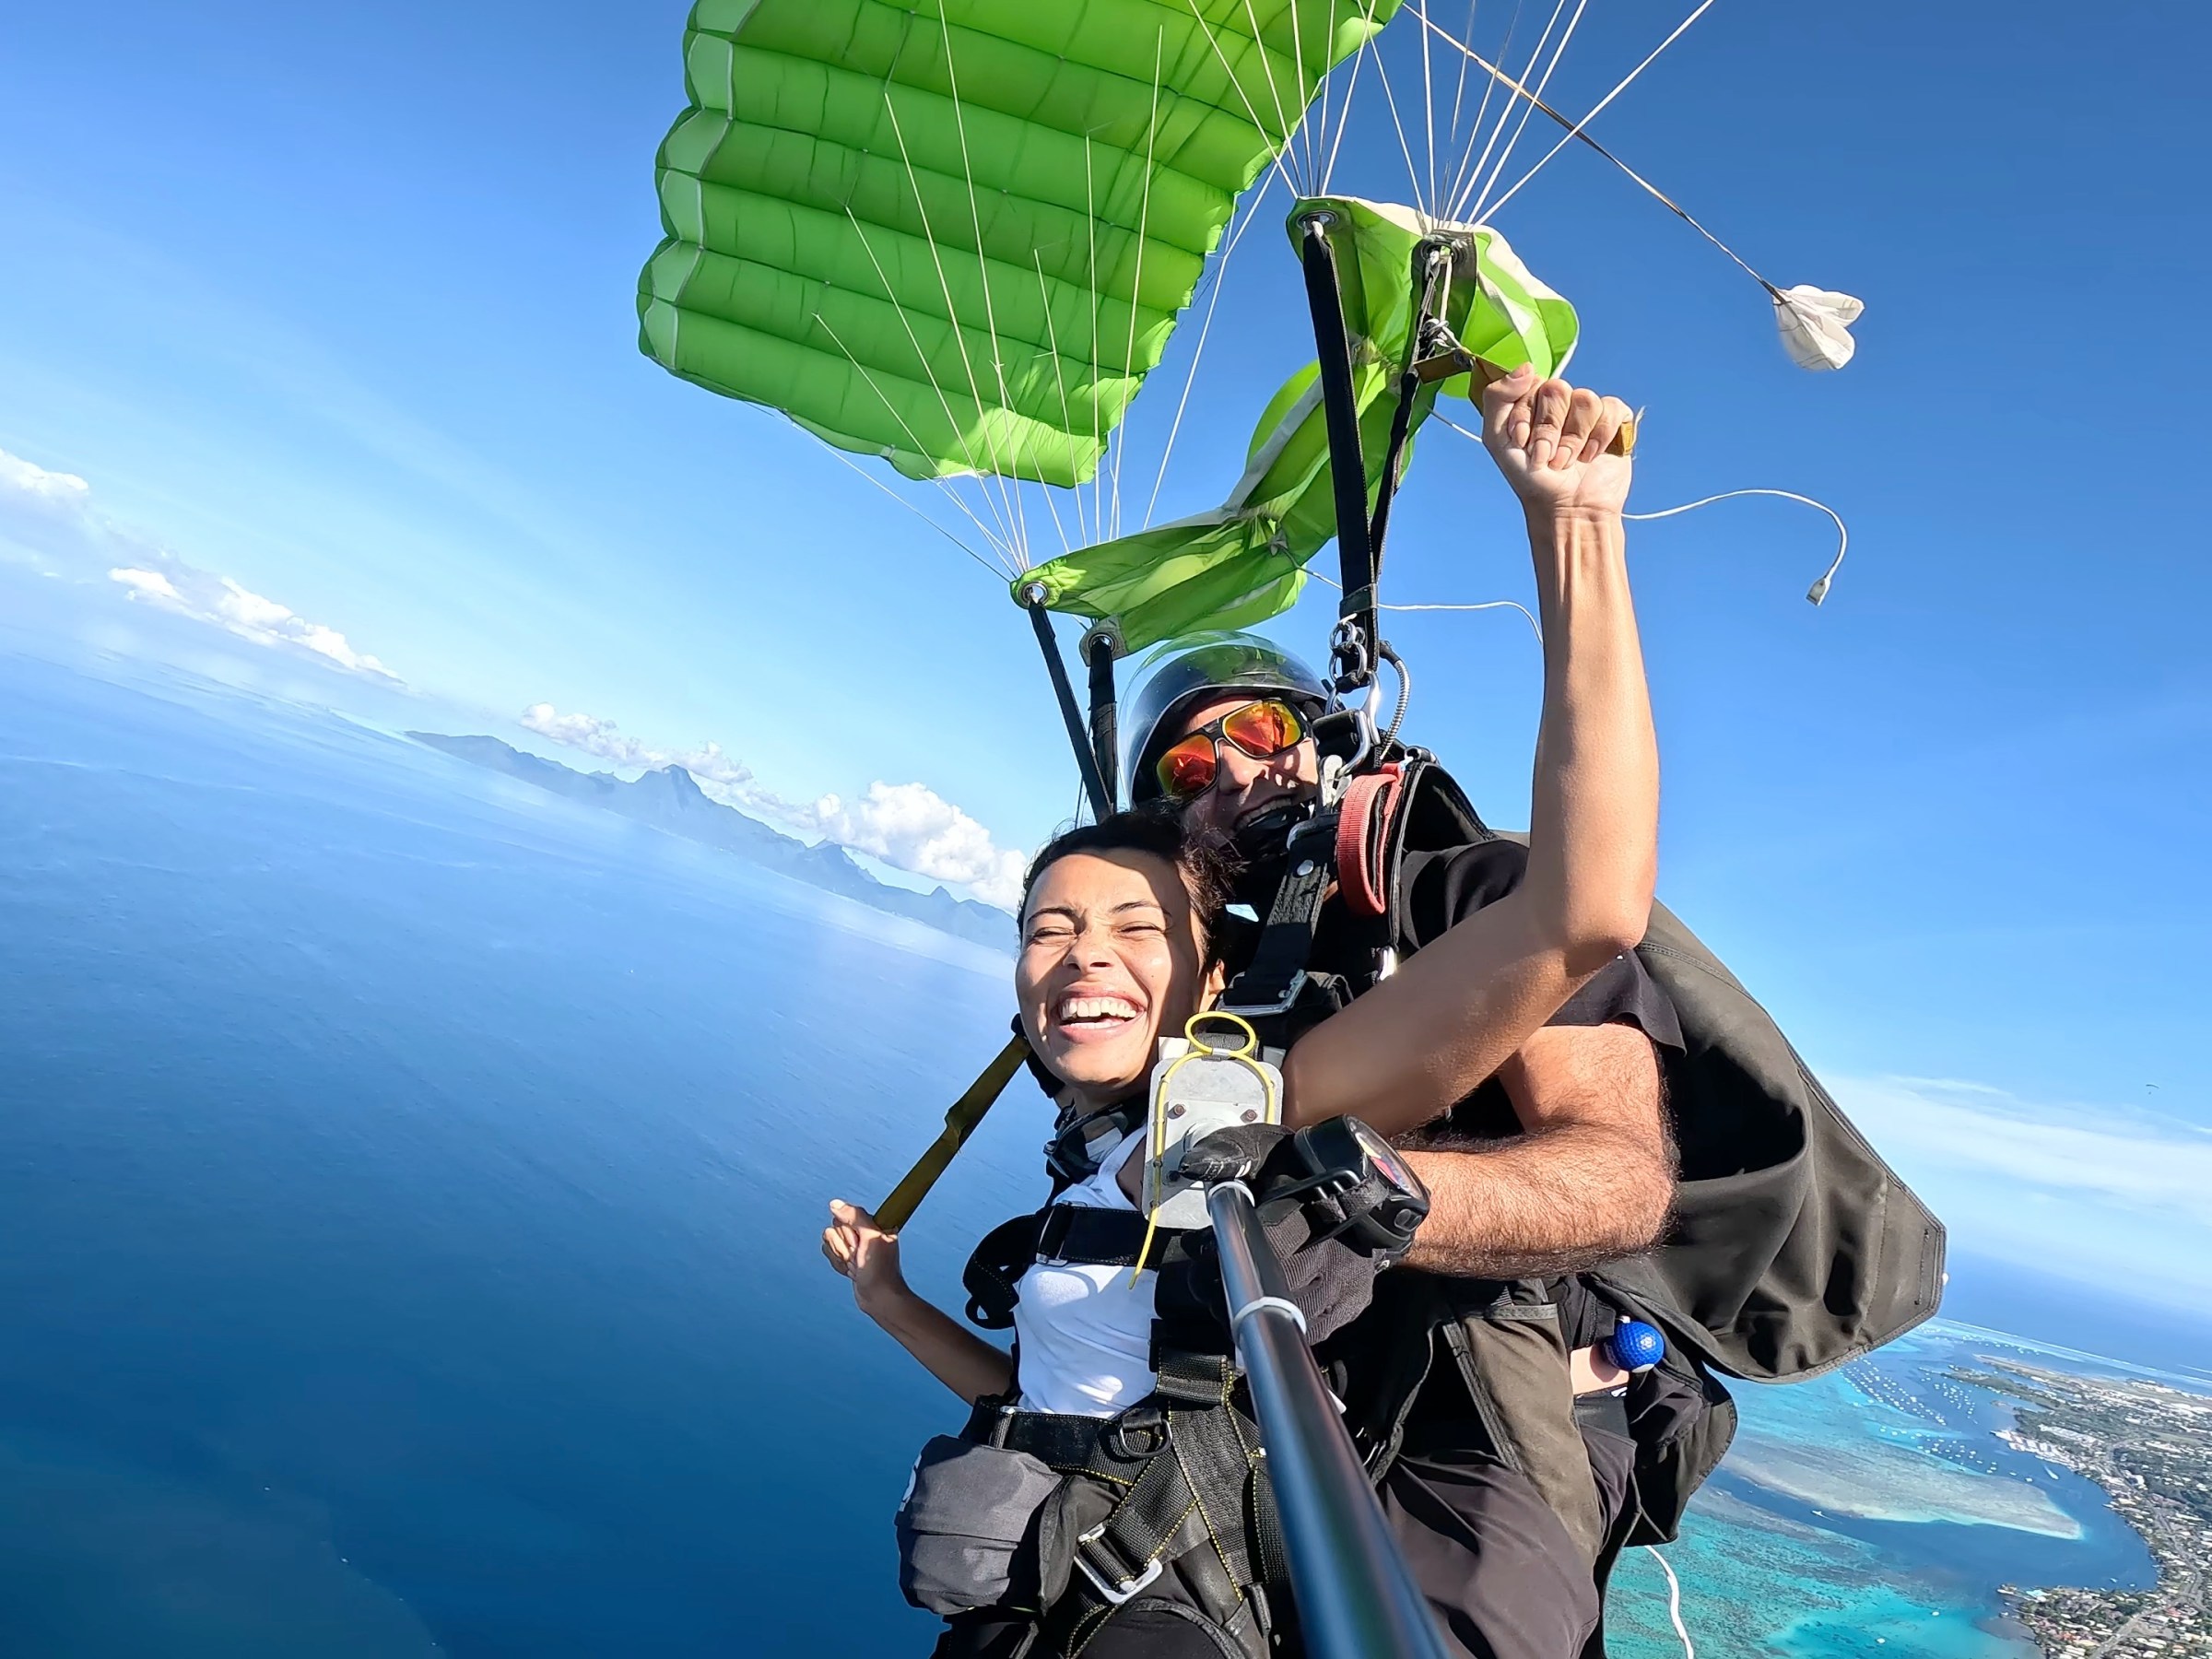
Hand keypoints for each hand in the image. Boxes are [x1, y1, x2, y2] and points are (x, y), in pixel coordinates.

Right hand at [822, 1199, 908, 1316]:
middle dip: (844, 1246)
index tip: (860, 1244)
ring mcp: (855, 1246)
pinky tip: (852, 1271)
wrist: (879, 1298)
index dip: (850, 1233)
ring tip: (857, 1265)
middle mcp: (863, 1232)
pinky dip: (839, 1265)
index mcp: (874, 1223)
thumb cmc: (881, 1269)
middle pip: (835, 1229)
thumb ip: (855, 1216)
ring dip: (842, 1257)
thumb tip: (835, 1204)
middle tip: (859, 1257)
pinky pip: (830, 1255)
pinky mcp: (847, 1258)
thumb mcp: (871, 1236)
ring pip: (830, 1242)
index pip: (845, 1217)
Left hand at [1480, 364, 1634, 523]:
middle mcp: (1559, 402)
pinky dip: (1599, 437)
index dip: (1525, 416)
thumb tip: (1527, 367)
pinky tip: (1590, 456)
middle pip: (1557, 388)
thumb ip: (1497, 398)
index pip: (1530, 383)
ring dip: (1573, 439)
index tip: (1521, 443)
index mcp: (1531, 401)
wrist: (1565, 509)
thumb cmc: (1529, 478)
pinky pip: (1611, 408)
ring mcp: (1587, 410)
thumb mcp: (1497, 440)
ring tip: (1567, 461)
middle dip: (1548, 430)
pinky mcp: (1614, 420)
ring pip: (1585, 399)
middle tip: (1546, 456)